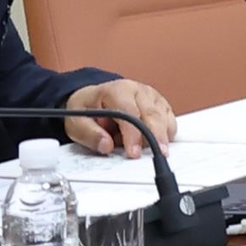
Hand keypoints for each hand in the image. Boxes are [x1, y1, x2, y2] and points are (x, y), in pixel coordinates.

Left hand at [63, 79, 178, 158]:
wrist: (93, 99)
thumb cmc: (87, 109)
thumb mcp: (76, 122)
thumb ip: (90, 134)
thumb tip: (107, 145)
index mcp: (116, 90)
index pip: (129, 112)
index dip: (133, 134)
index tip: (133, 153)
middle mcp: (137, 90)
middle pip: (152, 114)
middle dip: (155, 137)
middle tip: (157, 155)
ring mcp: (151, 96)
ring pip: (164, 117)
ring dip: (159, 136)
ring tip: (146, 150)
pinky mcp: (160, 104)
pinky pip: (169, 120)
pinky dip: (165, 133)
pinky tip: (153, 142)